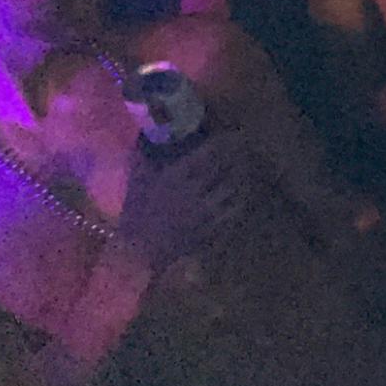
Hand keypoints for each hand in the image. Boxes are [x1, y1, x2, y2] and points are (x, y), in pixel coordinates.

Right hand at [115, 137, 250, 268]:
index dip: (224, 143)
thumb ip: (142, 157)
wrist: (139, 250)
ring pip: (232, 187)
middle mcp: (194, 189)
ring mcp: (205, 209)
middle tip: (246, 148)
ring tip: (250, 168)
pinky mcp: (211, 226)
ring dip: (242, 176)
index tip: (233, 135)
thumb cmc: (135, 214)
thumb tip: (145, 136)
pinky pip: (233, 209)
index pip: (208, 153)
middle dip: (237, 156)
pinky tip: (245, 193)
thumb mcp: (136, 181)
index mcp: (175, 176)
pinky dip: (241, 198)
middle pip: (224, 167)